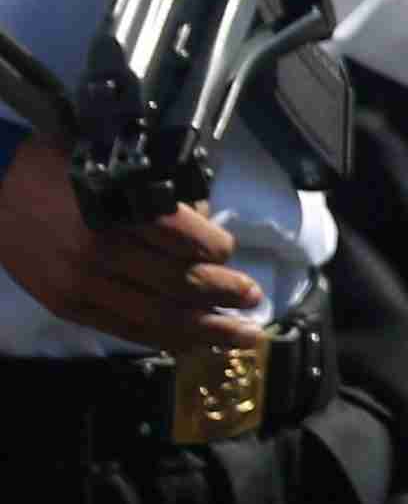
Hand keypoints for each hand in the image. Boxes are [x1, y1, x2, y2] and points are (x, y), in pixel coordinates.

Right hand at [0, 131, 265, 351]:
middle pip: (178, 282)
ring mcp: (81, 282)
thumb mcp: (113, 159)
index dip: (217, 250)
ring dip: (206, 328)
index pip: (185, 239)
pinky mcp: (66, 304)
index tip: (230, 252)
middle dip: (224, 294)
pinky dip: (163, 338)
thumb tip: (205, 216)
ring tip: (240, 334)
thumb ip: (156, 190)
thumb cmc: (57, 164)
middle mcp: (101, 248)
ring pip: (157, 315)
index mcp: (116, 206)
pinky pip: (124, 329)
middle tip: (254, 299)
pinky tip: (193, 344)